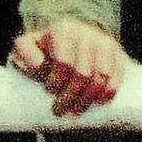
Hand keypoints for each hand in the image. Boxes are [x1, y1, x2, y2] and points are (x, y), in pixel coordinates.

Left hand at [10, 19, 130, 115]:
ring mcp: (104, 43)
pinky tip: (98, 102)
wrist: (68, 43)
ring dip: (87, 99)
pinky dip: (108, 93)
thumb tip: (39, 66)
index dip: (56, 83)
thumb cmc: (44, 51)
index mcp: (63, 30)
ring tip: (76, 110)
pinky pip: (118, 76)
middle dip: (70, 97)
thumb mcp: (26, 46)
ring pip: (101, 78)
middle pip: (82, 74)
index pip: (64, 62)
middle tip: (59, 110)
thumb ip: (24, 52)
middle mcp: (86, 33)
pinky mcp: (118, 53)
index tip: (48, 92)